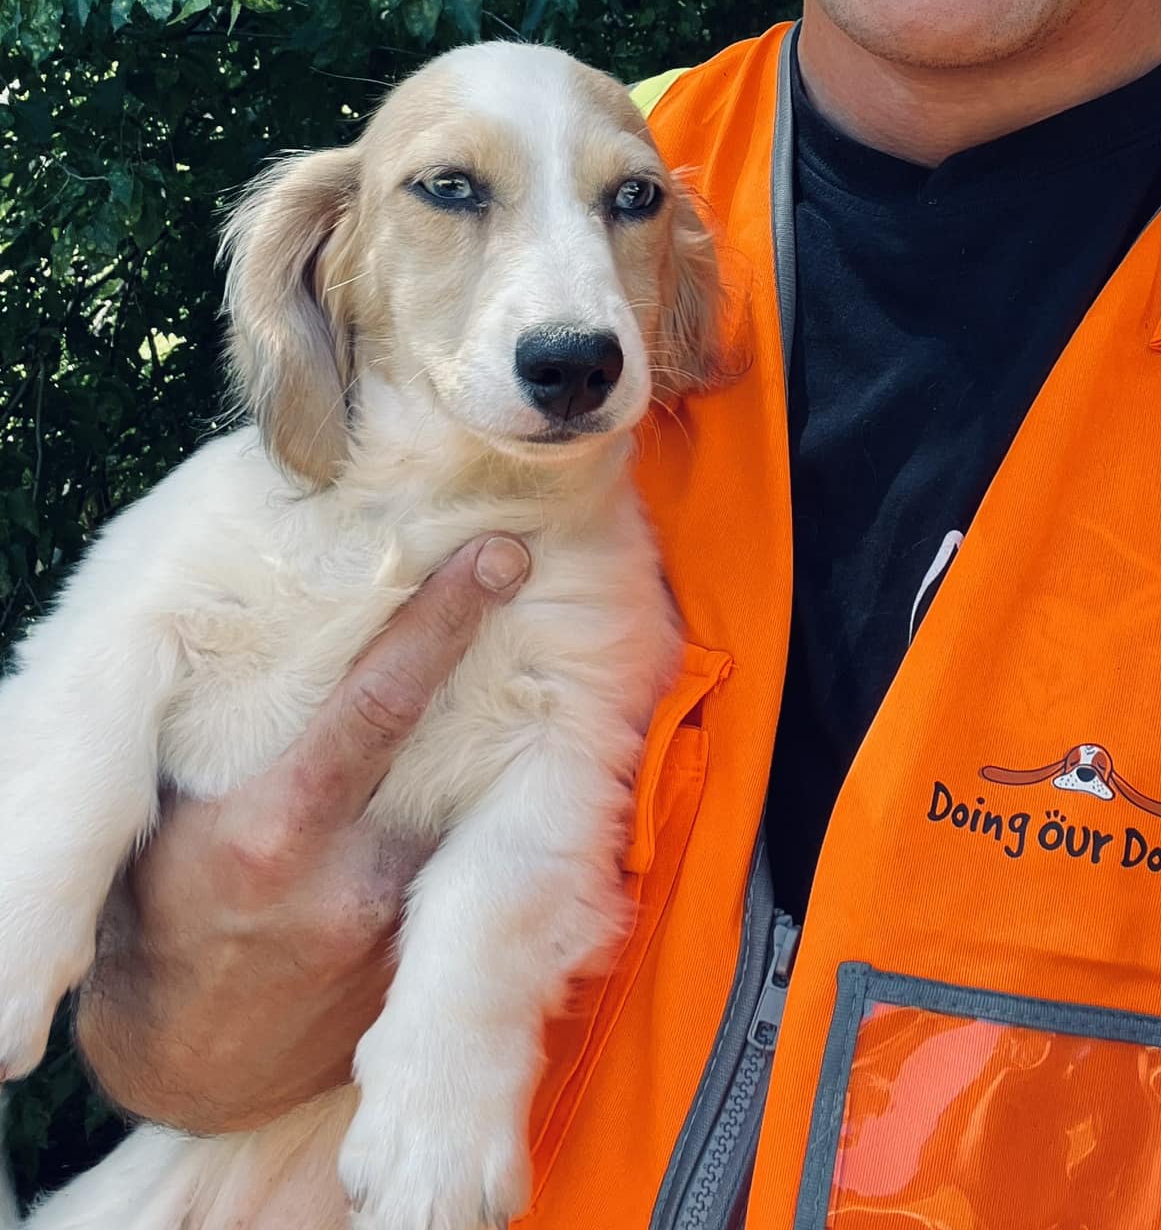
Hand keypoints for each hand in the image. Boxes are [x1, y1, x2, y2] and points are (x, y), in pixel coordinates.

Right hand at [74, 532, 531, 1132]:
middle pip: (451, 744)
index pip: (380, 701)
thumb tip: (284, 628)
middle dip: (492, 662)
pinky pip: (467, 875)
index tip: (496, 557)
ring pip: (468, 810)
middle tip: (529, 575)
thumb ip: (233, 741)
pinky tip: (491, 783)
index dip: (443, 621)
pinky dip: (479, 824)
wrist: (180, 1070)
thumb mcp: (174, 819)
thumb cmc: (165, 913)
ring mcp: (397, 934)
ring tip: (526, 673)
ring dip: (496, 749)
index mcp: (274, 828)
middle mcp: (350, 880)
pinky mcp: (423, 974)